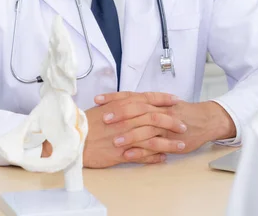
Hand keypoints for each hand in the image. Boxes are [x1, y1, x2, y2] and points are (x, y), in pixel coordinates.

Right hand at [51, 92, 186, 167]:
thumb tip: (137, 100)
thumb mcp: (105, 105)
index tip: (176, 101)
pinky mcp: (122, 153)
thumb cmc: (88, 122)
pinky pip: (143, 156)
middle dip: (172, 121)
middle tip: (183, 124)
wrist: (73, 138)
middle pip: (156, 118)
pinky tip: (164, 158)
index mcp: (123, 105)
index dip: (164, 99)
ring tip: (181, 145)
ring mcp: (126, 137)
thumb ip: (122, 102)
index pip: (148, 99)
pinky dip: (155, 157)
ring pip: (153, 138)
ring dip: (169, 142)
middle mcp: (127, 119)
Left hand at [97, 93, 235, 158]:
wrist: (204, 120)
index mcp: (153, 101)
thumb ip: (142, 104)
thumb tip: (119, 104)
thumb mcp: (160, 104)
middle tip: (104, 119)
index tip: (98, 100)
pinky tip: (129, 155)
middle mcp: (158, 110)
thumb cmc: (180, 112)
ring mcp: (165, 126)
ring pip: (145, 128)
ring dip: (129, 135)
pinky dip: (141, 151)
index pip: (130, 96)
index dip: (113, 97)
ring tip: (114, 141)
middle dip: (120, 114)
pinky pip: (154, 145)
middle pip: (137, 110)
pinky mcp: (171, 140)